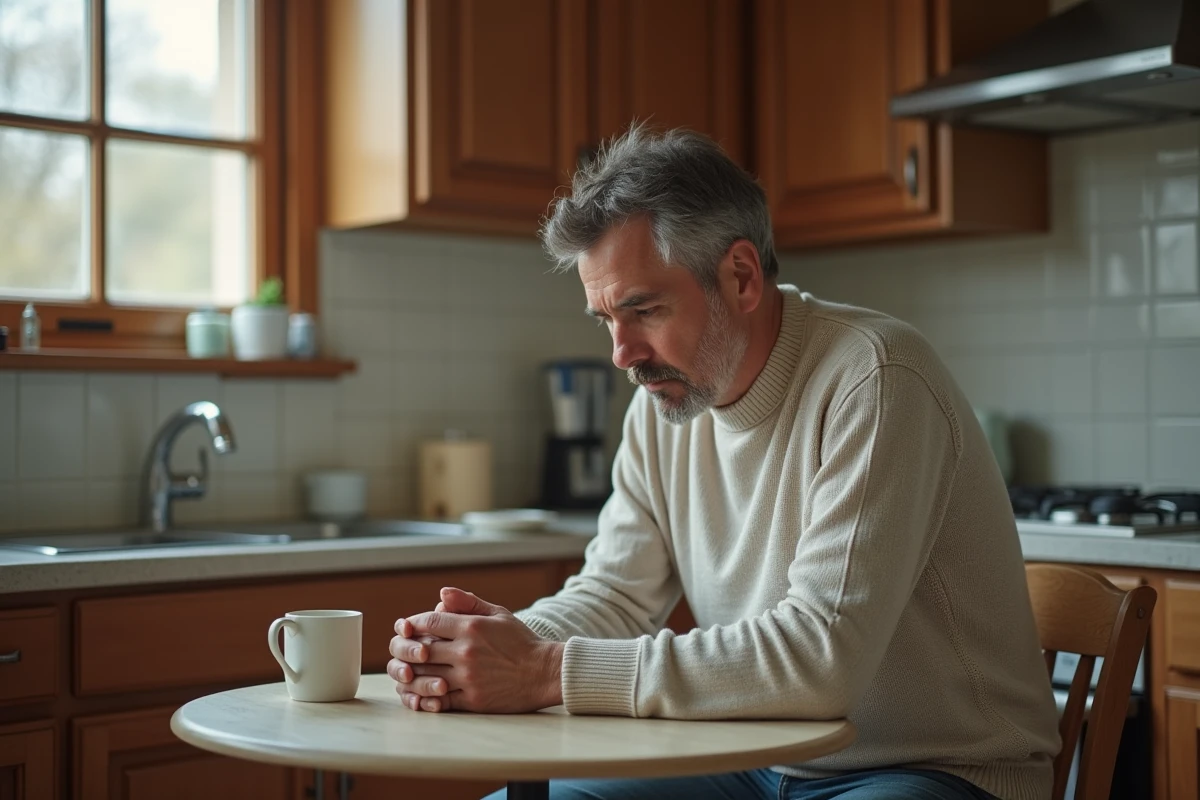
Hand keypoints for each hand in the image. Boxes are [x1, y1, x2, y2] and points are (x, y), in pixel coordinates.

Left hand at [388, 587, 563, 712]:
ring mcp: (468, 678)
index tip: (407, 628)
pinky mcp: (472, 700)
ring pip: (425, 677)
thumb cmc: (521, 641)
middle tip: (402, 652)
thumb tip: (441, 594)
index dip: (412, 624)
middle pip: (420, 651)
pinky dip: (426, 697)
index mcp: (471, 627)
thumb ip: (468, 602)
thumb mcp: (498, 614)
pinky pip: (439, 700)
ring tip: (407, 673)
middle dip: (406, 650)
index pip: (428, 622)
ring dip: (412, 675)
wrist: (544, 672)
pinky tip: (422, 693)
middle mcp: (466, 652)